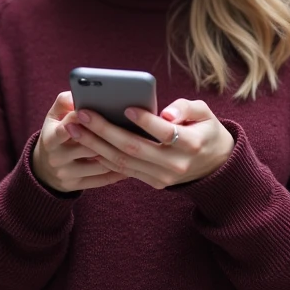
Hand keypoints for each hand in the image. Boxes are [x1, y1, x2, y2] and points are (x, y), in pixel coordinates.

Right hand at [31, 92, 127, 192]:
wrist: (44, 168)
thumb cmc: (56, 133)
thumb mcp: (53, 116)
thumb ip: (63, 101)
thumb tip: (78, 96)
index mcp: (49, 138)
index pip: (66, 128)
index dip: (84, 121)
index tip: (102, 111)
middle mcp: (56, 158)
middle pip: (87, 147)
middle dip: (108, 138)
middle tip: (131, 129)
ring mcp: (66, 174)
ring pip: (98, 164)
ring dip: (119, 154)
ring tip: (138, 145)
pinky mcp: (75, 186)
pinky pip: (101, 180)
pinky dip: (119, 172)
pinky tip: (134, 163)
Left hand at [71, 99, 233, 188]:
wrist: (214, 164)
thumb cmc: (205, 129)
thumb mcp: (205, 113)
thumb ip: (186, 108)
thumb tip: (165, 114)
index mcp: (192, 144)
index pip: (164, 133)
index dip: (145, 121)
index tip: (126, 107)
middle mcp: (176, 164)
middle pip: (135, 148)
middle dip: (104, 131)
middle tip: (82, 114)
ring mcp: (163, 177)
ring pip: (123, 161)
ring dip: (95, 145)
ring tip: (75, 128)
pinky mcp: (154, 182)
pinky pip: (124, 170)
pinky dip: (103, 157)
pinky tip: (86, 143)